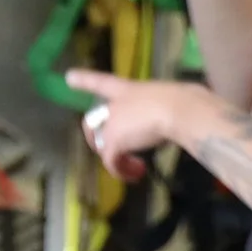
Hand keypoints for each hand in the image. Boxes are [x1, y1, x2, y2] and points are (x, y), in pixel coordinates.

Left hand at [66, 71, 211, 181]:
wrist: (181, 109)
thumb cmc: (183, 101)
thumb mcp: (173, 101)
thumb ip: (166, 110)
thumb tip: (180, 121)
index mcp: (128, 89)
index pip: (102, 83)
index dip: (85, 80)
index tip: (68, 76)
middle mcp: (115, 104)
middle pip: (93, 121)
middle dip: (96, 139)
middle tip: (111, 154)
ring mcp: (112, 123)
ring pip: (103, 145)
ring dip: (118, 160)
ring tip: (137, 167)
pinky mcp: (113, 142)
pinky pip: (111, 162)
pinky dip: (122, 171)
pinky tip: (137, 174)